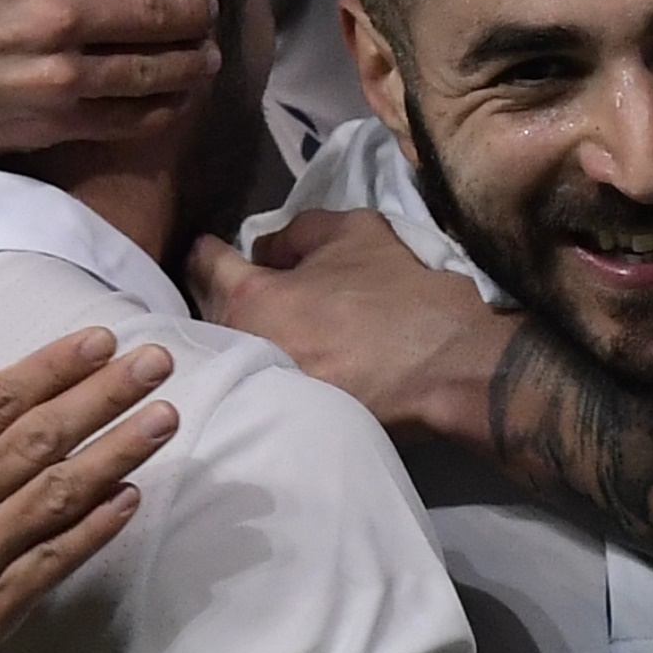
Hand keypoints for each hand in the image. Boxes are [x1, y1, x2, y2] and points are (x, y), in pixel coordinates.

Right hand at [0, 0, 219, 171]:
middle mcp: (53, 12)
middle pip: (159, 9)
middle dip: (198, 7)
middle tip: (210, 6)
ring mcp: (54, 73)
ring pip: (155, 66)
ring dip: (193, 58)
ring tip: (207, 51)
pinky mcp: (45, 121)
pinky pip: (127, 117)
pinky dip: (163, 108)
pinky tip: (176, 97)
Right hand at [0, 327, 178, 652]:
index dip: (53, 367)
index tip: (102, 340)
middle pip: (41, 438)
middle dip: (105, 395)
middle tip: (157, 362)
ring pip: (60, 494)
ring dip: (118, 453)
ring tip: (166, 417)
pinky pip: (56, 560)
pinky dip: (96, 528)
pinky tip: (132, 496)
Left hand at [186, 208, 515, 450]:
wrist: (447, 370)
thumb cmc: (400, 296)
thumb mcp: (356, 231)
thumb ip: (299, 231)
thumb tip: (267, 251)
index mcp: (251, 298)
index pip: (205, 265)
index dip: (209, 249)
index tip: (213, 245)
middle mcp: (241, 349)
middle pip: (208, 313)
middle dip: (215, 292)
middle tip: (231, 280)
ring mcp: (259, 392)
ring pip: (228, 351)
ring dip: (236, 331)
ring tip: (256, 319)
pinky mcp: (282, 422)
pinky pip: (252, 383)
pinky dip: (255, 366)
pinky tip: (277, 357)